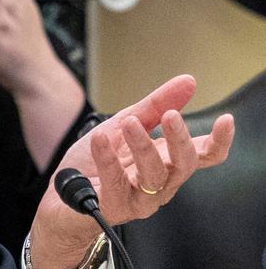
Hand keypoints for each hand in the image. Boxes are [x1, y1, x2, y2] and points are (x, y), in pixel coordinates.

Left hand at [30, 74, 234, 267]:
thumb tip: (187, 82)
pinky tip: (100, 139)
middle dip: (179, 140)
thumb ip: (155, 105)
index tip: (225, 121)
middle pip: (182, 165)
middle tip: (171, 115)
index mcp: (166, 162)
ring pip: (153, 175)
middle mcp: (159, 183)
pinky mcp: (113, 206)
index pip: (202, 156)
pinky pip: (114, 182)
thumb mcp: (125, 124)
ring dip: (143, 146)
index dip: (219, 141)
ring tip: (129, 122)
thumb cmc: (98, 161)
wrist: (63, 193)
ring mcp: (138, 199)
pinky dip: (107, 158)